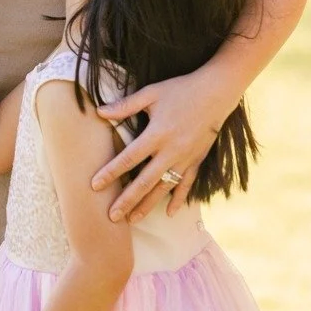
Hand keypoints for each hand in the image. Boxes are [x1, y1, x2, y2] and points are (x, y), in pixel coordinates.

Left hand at [92, 69, 236, 222]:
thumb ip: (126, 105)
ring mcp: (185, 159)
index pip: (129, 158)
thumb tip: (99, 111)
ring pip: (163, 188)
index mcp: (156, 134)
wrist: (216, 93)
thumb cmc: (180, 90)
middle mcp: (170, 151)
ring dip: (148, 205)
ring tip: (133, 220)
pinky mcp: (196, 161)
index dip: (111, 172)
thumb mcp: (151, 93)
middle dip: (127, 200)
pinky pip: (186, 184)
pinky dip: (178, 200)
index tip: (95, 185)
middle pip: (144, 181)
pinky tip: (170, 213)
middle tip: (112, 217)